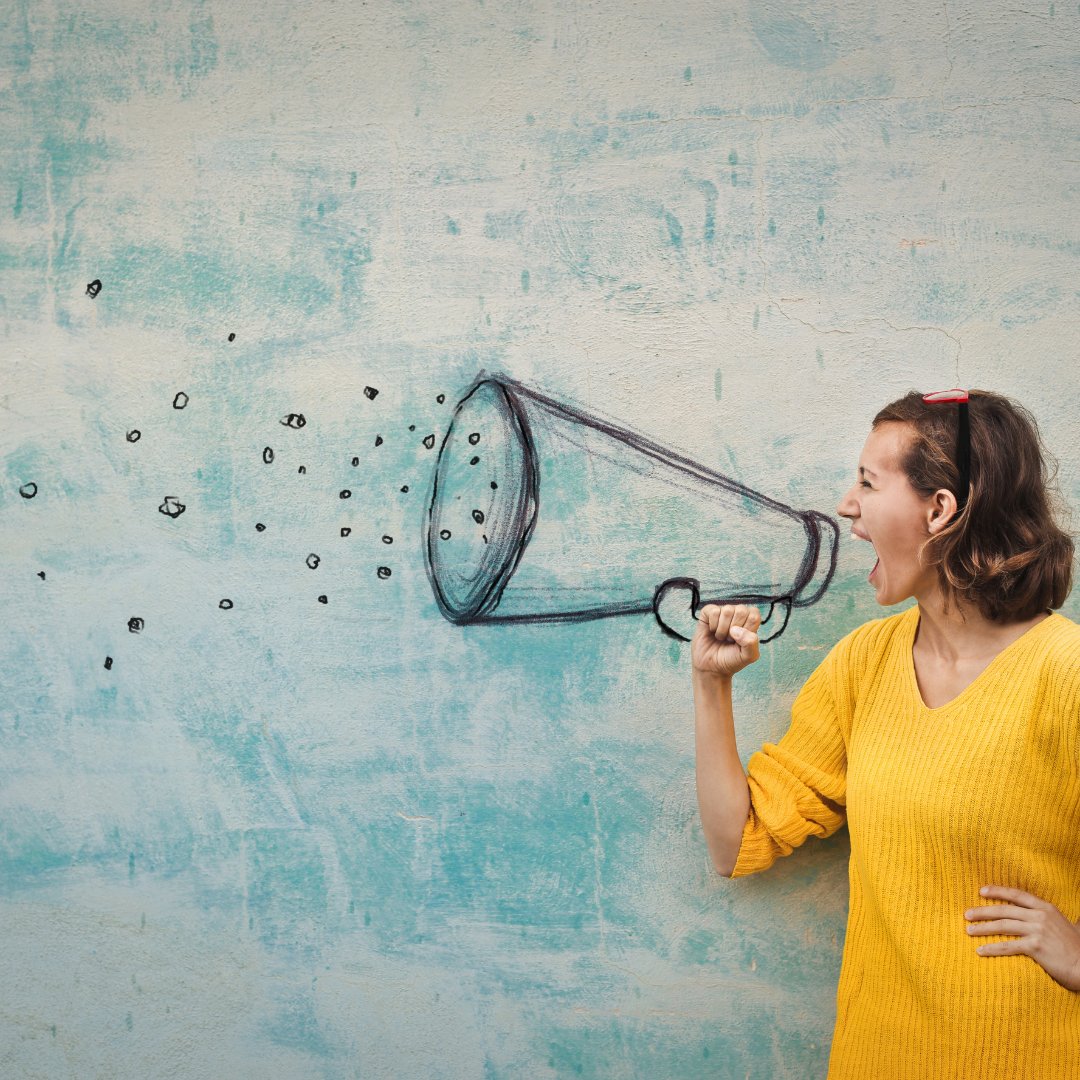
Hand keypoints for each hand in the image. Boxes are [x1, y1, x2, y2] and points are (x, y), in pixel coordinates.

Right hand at [691, 604, 761, 678]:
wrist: (711, 667)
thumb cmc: (731, 660)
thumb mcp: (748, 656)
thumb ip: (751, 643)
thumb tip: (736, 629)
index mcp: (750, 622)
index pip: (755, 615)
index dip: (747, 629)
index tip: (741, 641)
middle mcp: (737, 614)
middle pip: (742, 611)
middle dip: (735, 630)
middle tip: (730, 640)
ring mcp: (722, 612)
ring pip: (727, 610)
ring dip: (723, 629)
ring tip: (721, 637)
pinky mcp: (708, 613)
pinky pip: (713, 611)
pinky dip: (713, 624)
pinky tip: (712, 631)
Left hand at [965, 885, 1079, 991]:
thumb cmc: (1077, 949)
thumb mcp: (1066, 925)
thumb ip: (1051, 918)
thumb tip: (1043, 915)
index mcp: (1046, 908)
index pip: (1017, 895)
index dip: (998, 891)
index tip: (981, 891)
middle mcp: (1040, 916)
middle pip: (1004, 910)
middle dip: (983, 911)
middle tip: (967, 915)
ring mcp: (1037, 930)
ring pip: (1002, 926)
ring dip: (983, 928)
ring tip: (969, 931)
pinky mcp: (1035, 947)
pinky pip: (1008, 946)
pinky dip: (992, 948)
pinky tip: (980, 950)